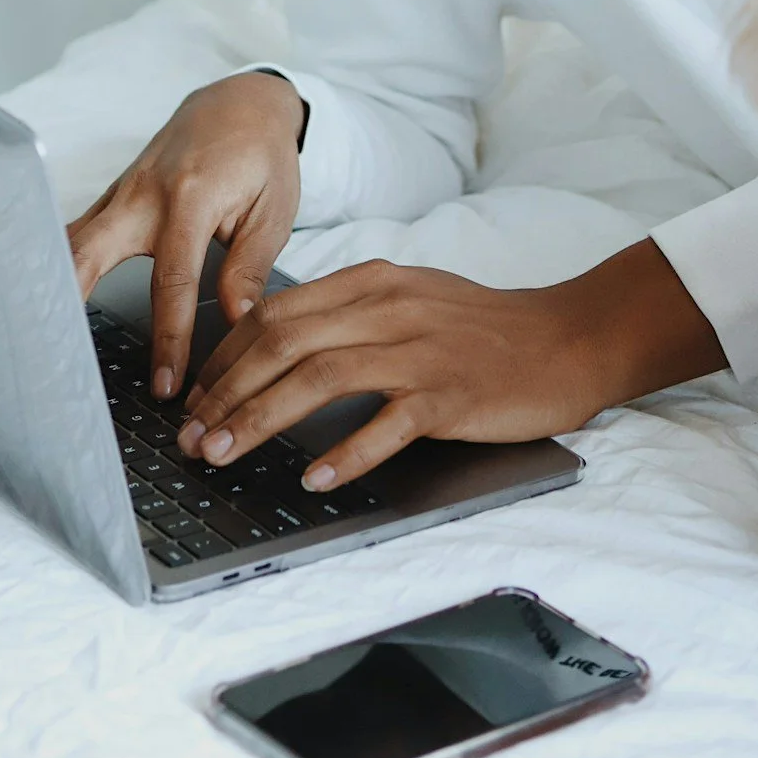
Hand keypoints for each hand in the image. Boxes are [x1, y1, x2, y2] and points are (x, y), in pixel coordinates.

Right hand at [66, 71, 304, 399]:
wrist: (241, 101)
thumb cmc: (261, 156)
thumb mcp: (274, 210)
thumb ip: (250, 267)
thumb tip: (237, 322)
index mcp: (189, 199)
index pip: (171, 281)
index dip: (167, 337)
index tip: (165, 384)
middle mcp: (143, 194)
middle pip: (88, 252)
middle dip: (70, 304)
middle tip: (60, 359)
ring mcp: (121, 191)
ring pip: (72, 241)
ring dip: (53, 285)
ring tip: (38, 339)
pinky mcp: (114, 196)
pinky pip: (78, 233)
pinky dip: (61, 267)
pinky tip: (48, 302)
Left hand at [177, 239, 725, 488]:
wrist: (566, 338)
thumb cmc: (483, 327)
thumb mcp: (409, 298)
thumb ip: (349, 314)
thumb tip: (277, 347)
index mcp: (371, 281)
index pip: (275, 312)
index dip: (225, 356)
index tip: (195, 396)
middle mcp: (387, 308)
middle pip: (283, 343)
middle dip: (225, 392)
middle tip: (191, 436)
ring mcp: (419, 350)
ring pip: (319, 378)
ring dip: (260, 419)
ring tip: (224, 454)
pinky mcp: (451, 394)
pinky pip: (387, 423)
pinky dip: (347, 451)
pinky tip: (315, 477)